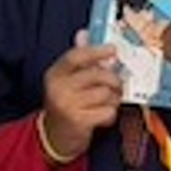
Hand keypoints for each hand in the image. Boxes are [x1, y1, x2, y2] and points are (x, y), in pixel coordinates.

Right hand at [42, 30, 121, 161]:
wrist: (53, 137)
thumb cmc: (65, 104)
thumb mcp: (66, 80)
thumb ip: (78, 58)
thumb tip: (84, 33)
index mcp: (55, 74)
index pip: (75, 56)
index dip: (96, 51)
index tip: (112, 50)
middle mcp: (59, 88)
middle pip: (97, 75)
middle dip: (113, 80)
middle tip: (116, 85)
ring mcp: (68, 105)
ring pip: (105, 94)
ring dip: (112, 99)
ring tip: (105, 103)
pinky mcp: (79, 121)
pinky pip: (107, 111)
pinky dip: (110, 114)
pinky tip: (101, 116)